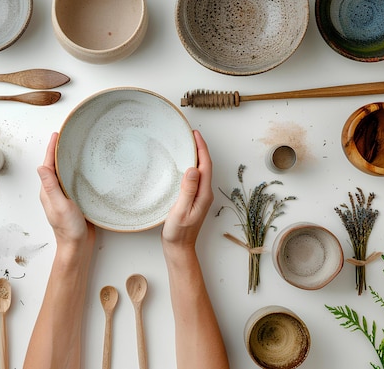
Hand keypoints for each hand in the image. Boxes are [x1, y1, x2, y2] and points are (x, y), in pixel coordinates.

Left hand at [37, 132, 94, 252]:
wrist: (77, 246)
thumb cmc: (68, 229)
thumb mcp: (60, 205)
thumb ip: (51, 186)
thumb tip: (41, 166)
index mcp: (48, 191)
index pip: (48, 165)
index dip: (52, 148)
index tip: (56, 135)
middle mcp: (54, 192)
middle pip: (55, 166)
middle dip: (58, 150)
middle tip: (65, 136)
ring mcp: (64, 196)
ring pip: (64, 173)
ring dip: (66, 159)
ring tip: (73, 147)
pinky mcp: (74, 200)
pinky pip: (72, 181)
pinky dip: (75, 171)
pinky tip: (82, 168)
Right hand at [161, 130, 212, 250]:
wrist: (179, 248)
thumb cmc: (179, 232)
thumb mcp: (181, 210)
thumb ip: (188, 190)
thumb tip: (193, 169)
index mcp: (203, 194)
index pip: (205, 165)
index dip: (201, 148)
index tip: (195, 134)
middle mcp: (204, 193)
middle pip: (204, 165)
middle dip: (199, 148)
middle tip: (190, 134)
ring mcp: (199, 196)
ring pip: (200, 171)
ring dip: (195, 156)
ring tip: (187, 144)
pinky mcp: (193, 199)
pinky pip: (194, 178)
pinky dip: (190, 166)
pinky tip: (182, 164)